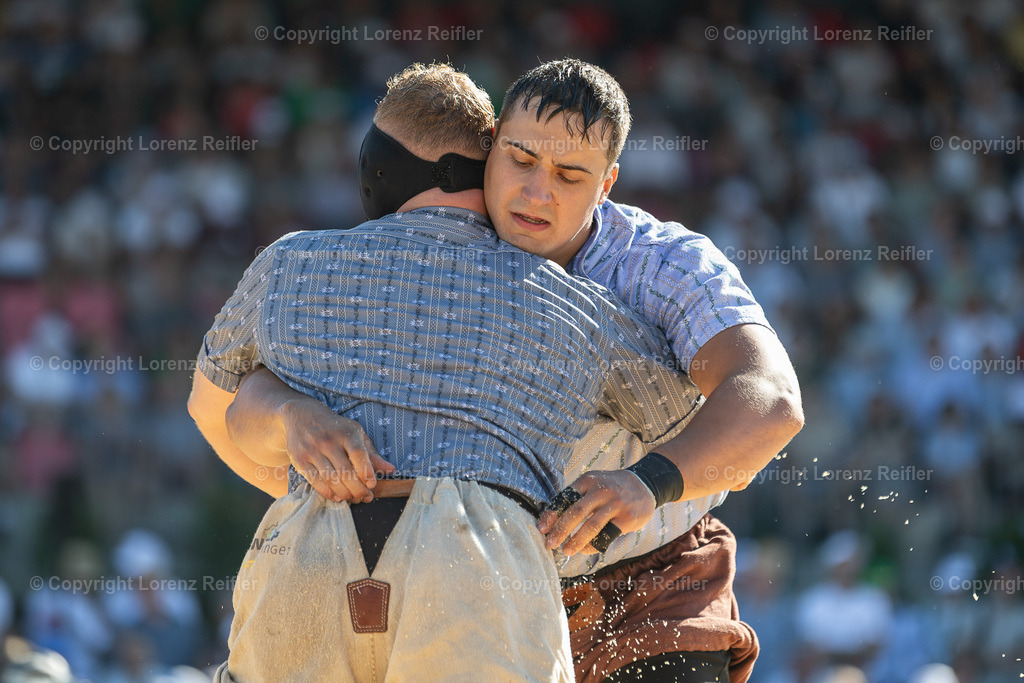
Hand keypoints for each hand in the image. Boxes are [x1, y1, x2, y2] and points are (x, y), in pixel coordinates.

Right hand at [280, 399, 394, 502]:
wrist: (303, 415)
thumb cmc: (336, 428)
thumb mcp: (356, 434)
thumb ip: (372, 454)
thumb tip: (391, 470)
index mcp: (346, 433)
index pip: (358, 454)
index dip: (366, 471)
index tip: (372, 484)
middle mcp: (328, 441)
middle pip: (345, 471)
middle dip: (357, 489)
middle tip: (364, 497)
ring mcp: (313, 451)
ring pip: (331, 479)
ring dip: (344, 493)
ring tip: (352, 498)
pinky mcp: (300, 460)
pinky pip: (315, 481)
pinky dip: (327, 492)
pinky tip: (336, 496)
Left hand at [537, 469, 655, 555]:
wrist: (645, 485)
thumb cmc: (611, 487)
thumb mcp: (594, 482)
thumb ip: (576, 497)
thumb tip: (552, 521)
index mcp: (588, 480)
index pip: (565, 497)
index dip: (551, 514)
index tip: (542, 529)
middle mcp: (601, 490)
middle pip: (576, 512)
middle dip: (560, 530)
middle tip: (550, 543)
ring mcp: (615, 504)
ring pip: (591, 527)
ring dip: (576, 541)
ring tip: (566, 551)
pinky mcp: (626, 518)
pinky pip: (606, 536)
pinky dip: (593, 546)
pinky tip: (585, 550)